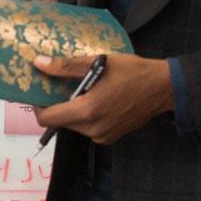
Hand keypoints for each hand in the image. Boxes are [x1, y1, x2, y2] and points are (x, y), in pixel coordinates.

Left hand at [32, 52, 173, 144]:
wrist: (163, 88)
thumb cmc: (132, 72)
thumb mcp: (97, 62)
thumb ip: (65, 66)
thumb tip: (39, 64)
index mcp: (86, 111)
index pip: (47, 119)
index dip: (37, 106)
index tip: (37, 92)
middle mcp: (92, 129)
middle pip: (60, 121)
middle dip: (56, 105)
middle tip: (59, 86)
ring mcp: (102, 135)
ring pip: (73, 125)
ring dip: (71, 109)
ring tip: (81, 89)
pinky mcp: (110, 137)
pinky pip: (88, 128)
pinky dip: (85, 115)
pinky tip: (95, 98)